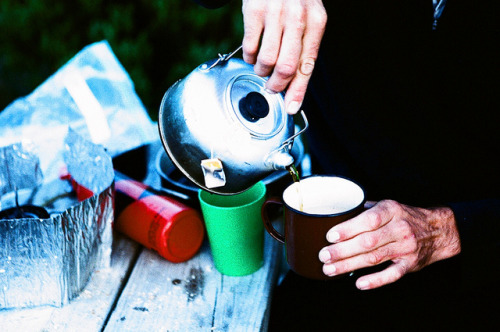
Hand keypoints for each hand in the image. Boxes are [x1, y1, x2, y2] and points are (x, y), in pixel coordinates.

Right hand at [241, 0, 326, 113]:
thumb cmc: (293, 0)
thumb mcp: (308, 17)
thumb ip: (304, 47)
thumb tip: (294, 85)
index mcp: (316, 21)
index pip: (307, 65)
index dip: (298, 91)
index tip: (291, 108)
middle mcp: (298, 17)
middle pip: (287, 67)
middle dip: (277, 85)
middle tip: (271, 88)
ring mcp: (275, 13)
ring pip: (267, 60)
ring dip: (262, 72)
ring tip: (262, 69)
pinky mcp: (254, 10)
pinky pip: (250, 46)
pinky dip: (250, 57)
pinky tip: (253, 55)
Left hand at [318, 200, 461, 289]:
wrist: (439, 231)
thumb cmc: (407, 217)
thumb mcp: (389, 205)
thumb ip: (367, 210)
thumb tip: (341, 213)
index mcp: (391, 210)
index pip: (368, 220)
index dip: (348, 229)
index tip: (330, 236)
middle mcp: (399, 228)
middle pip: (367, 242)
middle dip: (342, 250)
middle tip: (324, 256)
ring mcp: (405, 248)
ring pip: (374, 258)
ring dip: (349, 265)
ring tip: (330, 269)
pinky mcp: (409, 264)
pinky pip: (391, 275)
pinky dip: (375, 280)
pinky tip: (358, 283)